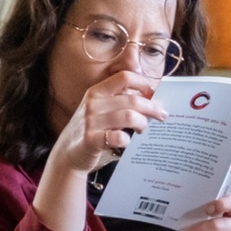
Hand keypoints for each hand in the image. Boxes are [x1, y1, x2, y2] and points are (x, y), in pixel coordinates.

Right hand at [44, 70, 167, 177]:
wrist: (68, 153)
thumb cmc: (92, 129)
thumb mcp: (101, 109)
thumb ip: (120, 100)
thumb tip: (152, 98)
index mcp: (97, 91)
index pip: (124, 77)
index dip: (143, 84)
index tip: (153, 95)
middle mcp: (92, 103)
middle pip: (132, 99)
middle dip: (152, 108)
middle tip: (162, 115)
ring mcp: (90, 121)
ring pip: (129, 116)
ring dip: (142, 123)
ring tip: (143, 129)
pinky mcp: (91, 140)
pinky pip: (118, 137)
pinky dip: (128, 140)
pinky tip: (127, 141)